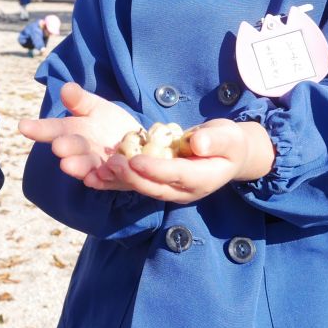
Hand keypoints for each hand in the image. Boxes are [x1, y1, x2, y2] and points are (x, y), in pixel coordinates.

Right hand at [18, 82, 140, 183]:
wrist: (139, 145)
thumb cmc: (110, 125)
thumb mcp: (96, 108)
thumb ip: (80, 100)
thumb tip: (65, 87)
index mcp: (72, 132)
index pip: (53, 129)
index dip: (38, 129)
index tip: (23, 126)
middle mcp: (81, 151)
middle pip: (71, 148)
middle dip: (65, 147)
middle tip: (57, 146)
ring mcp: (97, 167)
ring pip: (86, 167)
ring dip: (78, 167)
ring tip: (67, 165)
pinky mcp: (115, 180)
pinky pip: (108, 181)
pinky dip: (101, 180)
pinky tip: (95, 178)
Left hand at [91, 119, 274, 203]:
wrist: (229, 155)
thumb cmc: (230, 142)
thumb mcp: (229, 137)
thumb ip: (215, 140)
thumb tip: (198, 143)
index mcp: (204, 178)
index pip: (177, 175)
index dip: (156, 169)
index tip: (136, 161)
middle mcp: (185, 190)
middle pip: (156, 187)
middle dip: (132, 178)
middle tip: (112, 165)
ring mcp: (171, 190)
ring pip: (143, 188)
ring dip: (120, 182)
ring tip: (99, 172)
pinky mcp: (160, 184)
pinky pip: (138, 184)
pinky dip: (118, 180)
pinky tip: (98, 174)